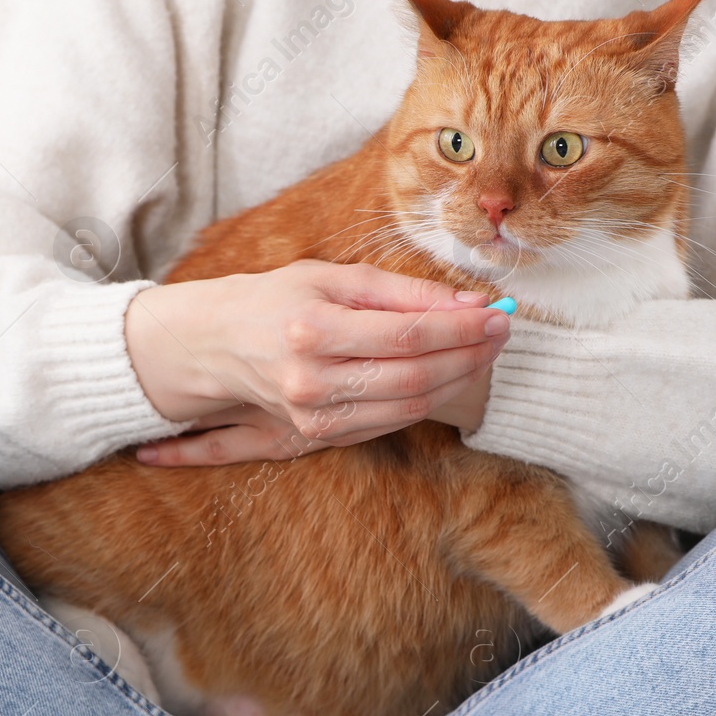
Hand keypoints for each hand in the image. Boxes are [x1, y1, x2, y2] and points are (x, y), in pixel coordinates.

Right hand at [125, 260, 508, 462]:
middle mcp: (311, 380)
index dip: (461, 328)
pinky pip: (390, 422)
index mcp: (311, 329)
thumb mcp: (332, 278)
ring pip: (409, 406)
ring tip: (483, 351)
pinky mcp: (318, 437)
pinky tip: (447, 375)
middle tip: (501, 331)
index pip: (408, 336)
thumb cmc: (276, 301)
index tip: (498, 313)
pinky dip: (427, 400)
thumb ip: (400, 291)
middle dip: (469, 355)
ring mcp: (313, 416)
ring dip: (458, 381)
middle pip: (415, 377)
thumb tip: (468, 301)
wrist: (214, 347)